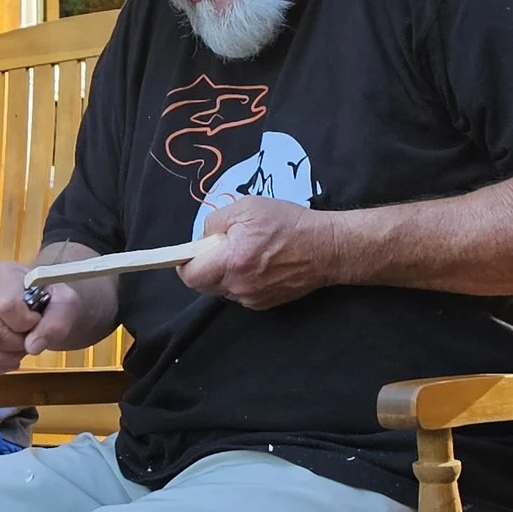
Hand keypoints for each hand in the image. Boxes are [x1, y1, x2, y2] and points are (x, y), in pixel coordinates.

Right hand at [0, 260, 75, 371]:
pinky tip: (7, 359)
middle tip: (29, 340)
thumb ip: (57, 322)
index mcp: (7, 275)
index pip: (5, 305)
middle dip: (15, 345)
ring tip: (20, 348)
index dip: (24, 323)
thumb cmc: (51, 301)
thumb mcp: (66, 305)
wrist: (39, 305)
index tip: (36, 321)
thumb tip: (33, 346)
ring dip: (6, 357)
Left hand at [176, 198, 342, 309]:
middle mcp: (240, 286)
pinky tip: (258, 265)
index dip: (185, 264)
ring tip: (245, 254)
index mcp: (233, 262)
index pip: (191, 276)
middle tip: (220, 248)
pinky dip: (241, 280)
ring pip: (223, 289)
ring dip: (225, 274)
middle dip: (205, 267)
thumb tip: (203, 237)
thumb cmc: (289, 224)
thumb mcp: (247, 208)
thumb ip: (216, 222)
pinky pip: (241, 294)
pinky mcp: (265, 304)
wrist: (327, 248)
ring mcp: (253, 298)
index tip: (189, 253)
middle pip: (204, 285)